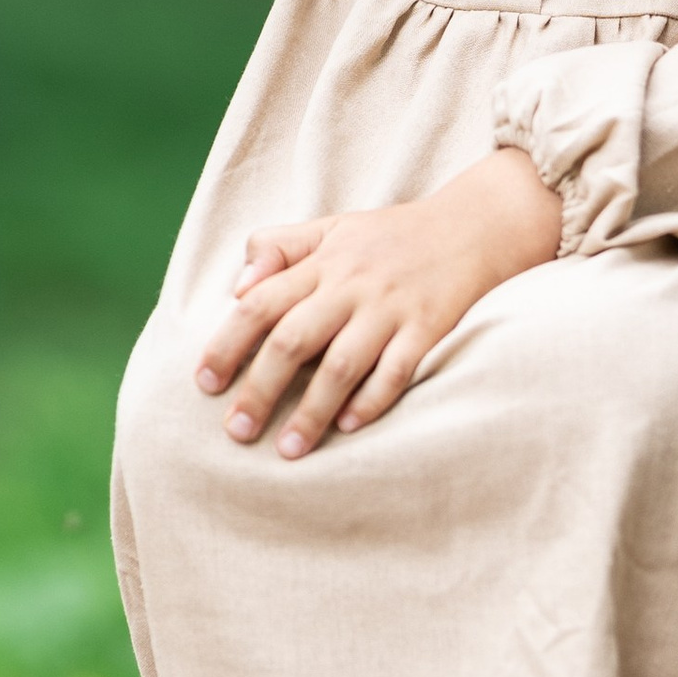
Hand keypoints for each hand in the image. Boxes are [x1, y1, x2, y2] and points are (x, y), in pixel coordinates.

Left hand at [197, 148, 566, 458]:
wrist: (472, 225)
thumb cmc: (391, 236)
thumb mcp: (331, 227)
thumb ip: (279, 247)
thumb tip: (237, 286)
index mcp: (322, 261)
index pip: (260, 302)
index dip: (228, 344)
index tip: (205, 383)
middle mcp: (352, 284)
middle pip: (293, 339)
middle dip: (260, 390)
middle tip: (237, 433)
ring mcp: (391, 307)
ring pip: (342, 363)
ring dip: (312, 411)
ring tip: (289, 450)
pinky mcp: (428, 326)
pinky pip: (397, 369)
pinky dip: (372, 400)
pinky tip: (350, 427)